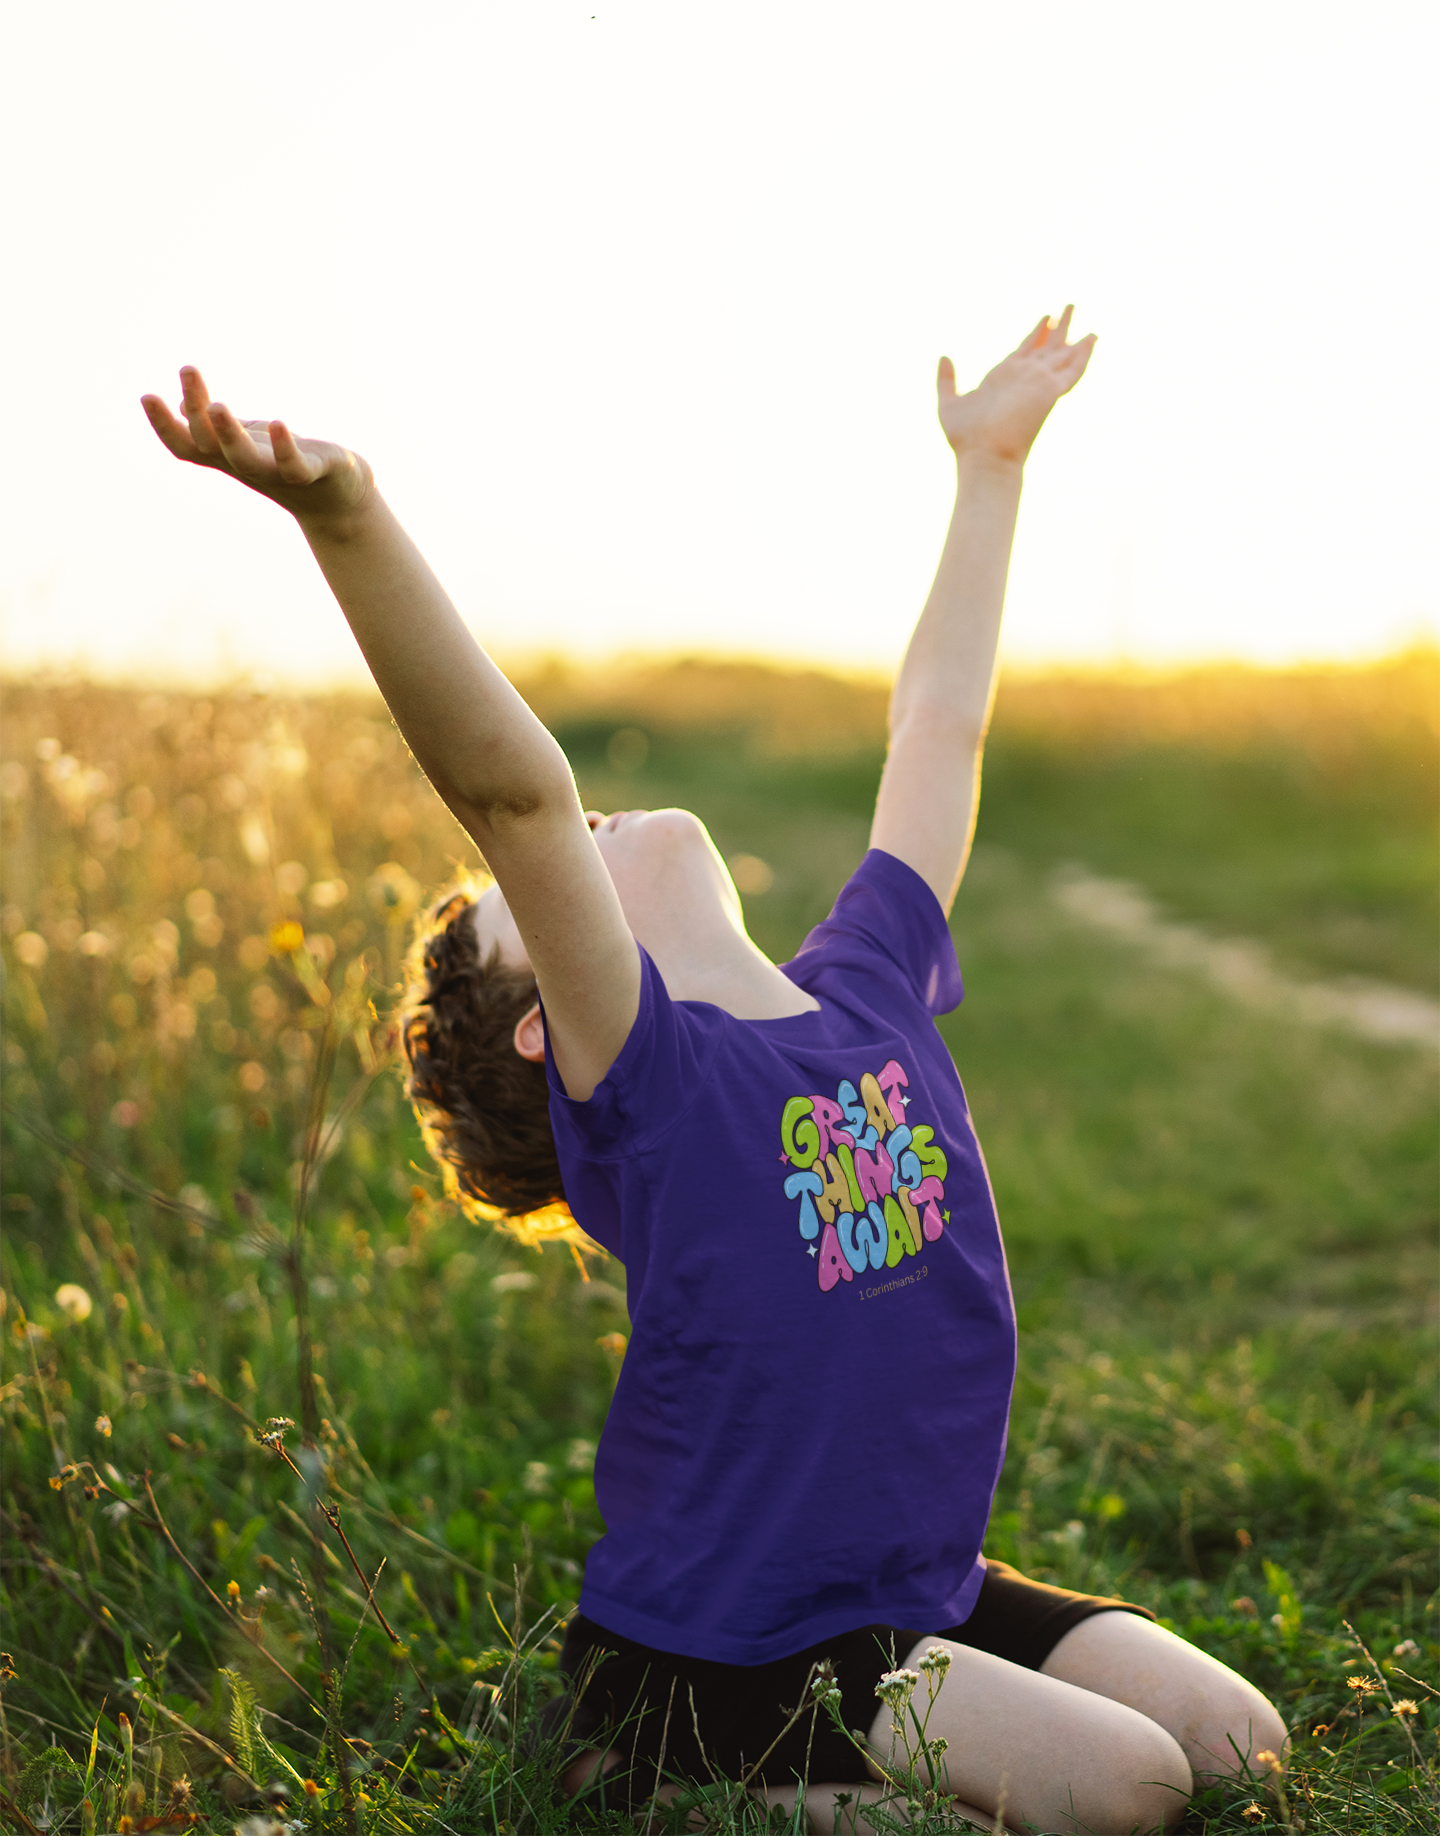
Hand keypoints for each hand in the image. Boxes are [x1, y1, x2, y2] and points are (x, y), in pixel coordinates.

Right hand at [141, 366, 373, 525]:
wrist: (338, 501)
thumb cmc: (287, 464)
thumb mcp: (247, 440)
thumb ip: (216, 426)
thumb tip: (182, 405)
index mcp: (227, 457)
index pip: (186, 445)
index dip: (164, 426)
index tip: (147, 395)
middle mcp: (245, 468)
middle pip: (210, 445)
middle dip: (195, 411)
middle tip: (188, 368)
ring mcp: (276, 474)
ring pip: (245, 459)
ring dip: (229, 433)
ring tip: (218, 406)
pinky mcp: (310, 474)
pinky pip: (294, 465)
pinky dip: (284, 446)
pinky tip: (277, 424)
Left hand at [937, 307, 1095, 466]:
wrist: (983, 457)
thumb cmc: (964, 439)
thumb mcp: (949, 403)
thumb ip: (946, 379)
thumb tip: (944, 356)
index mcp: (1003, 379)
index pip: (1025, 350)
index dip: (1036, 333)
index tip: (1046, 317)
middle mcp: (1023, 379)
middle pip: (1046, 346)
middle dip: (1058, 326)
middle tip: (1069, 304)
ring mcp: (1038, 384)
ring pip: (1060, 352)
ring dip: (1070, 330)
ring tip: (1077, 308)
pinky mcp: (1050, 392)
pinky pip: (1073, 371)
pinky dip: (1083, 356)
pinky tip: (1092, 340)